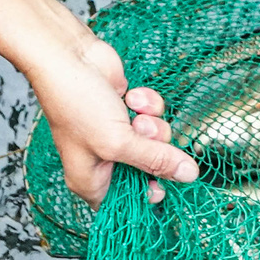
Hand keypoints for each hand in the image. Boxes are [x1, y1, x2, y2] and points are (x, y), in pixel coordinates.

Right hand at [26, 33, 199, 206]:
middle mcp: (106, 160)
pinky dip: (147, 103)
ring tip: (132, 110)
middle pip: (152, 168)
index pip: (131, 202)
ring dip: (151, 121)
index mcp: (93, 181)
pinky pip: (154, 114)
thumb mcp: (117, 141)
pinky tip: (131, 95)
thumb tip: (189, 176)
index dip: (150, 191)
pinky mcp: (128, 110)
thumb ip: (156, 160)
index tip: (163, 178)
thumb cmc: (77, 104)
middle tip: (142, 132)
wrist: (70, 57)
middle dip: (154, 147)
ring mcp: (119, 134)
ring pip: (157, 138)